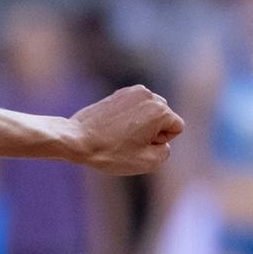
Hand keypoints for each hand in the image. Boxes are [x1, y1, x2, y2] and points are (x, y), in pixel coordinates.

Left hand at [69, 85, 183, 175]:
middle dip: (153, 130)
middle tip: (128, 140)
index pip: (176, 128)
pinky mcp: (118, 93)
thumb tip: (161, 140)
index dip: (160, 141)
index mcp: (160, 109)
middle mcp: (148, 95)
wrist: (76, 140)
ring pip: (150, 111)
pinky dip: (130, 117)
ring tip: (120, 134)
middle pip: (164, 117)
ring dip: (141, 123)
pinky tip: (114, 127)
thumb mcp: (148, 162)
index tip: (139, 144)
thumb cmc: (111, 153)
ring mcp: (132, 91)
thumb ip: (165, 151)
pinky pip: (135, 108)